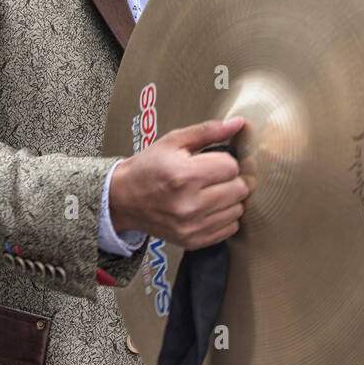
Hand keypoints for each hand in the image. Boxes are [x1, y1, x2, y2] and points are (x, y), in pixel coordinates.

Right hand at [109, 116, 251, 249]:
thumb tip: (238, 124)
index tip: (213, 162)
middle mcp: (189, 204)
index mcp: (184, 175)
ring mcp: (192, 226)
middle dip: (231, 179)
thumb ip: (208, 131)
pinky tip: (210, 208)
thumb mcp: (174, 141)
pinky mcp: (194, 241)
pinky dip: (225, 217)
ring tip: (211, 192)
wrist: (124, 199)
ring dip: (230, 199)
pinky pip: (230, 229)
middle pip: (239, 190)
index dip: (225, 160)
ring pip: (238, 210)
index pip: (232, 167)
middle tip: (215, 176)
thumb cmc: (149, 167)